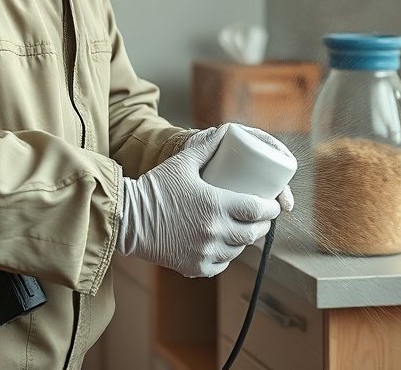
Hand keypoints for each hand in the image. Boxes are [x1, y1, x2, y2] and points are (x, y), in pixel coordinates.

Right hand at [116, 126, 280, 277]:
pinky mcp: (195, 268)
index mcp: (216, 205)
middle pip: (253, 233)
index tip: (273, 204)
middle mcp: (214, 232)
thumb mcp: (182, 163)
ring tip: (243, 228)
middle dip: (263, 225)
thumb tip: (227, 131)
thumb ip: (207, 146)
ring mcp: (205, 253)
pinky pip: (221, 264)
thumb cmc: (154, 188)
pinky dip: (226, 254)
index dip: (271, 208)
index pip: (257, 210)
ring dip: (244, 240)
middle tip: (261, 216)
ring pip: (238, 250)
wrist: (128, 219)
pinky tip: (223, 244)